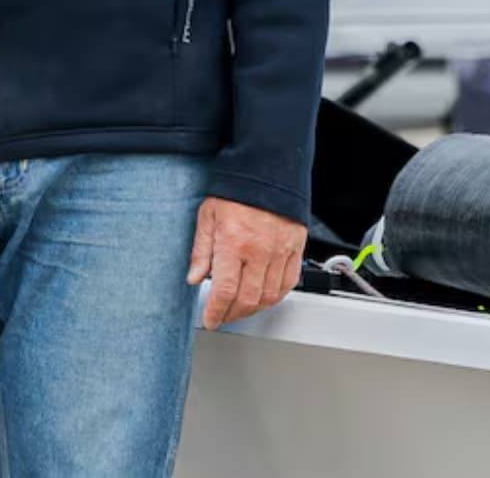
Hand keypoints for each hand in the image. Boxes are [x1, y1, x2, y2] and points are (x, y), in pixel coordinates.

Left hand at [185, 196, 306, 329]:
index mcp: (234, 243)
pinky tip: (264, 296)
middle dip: (232, 315)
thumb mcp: (208, 215)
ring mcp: (280, 252)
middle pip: (247, 300)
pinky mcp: (296, 248)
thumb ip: (201, 250)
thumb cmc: (237, 189)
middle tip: (223, 317)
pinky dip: (276, 296)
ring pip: (269, 296)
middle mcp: (259, 251)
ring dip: (253, 309)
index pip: (224, 292)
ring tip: (241, 309)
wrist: (268, 169)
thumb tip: (194, 277)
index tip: (210, 320)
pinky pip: (288, 283)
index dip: (216, 312)